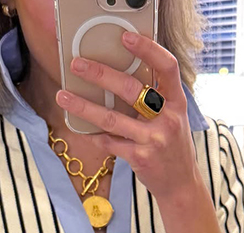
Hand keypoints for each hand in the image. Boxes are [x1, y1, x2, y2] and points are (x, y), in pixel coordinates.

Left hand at [55, 31, 200, 202]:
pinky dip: (96, 136)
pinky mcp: (140, 158)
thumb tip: (122, 79)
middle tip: (78, 65)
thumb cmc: (172, 148)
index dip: (148, 49)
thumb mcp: (173, 119)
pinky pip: (110, 142)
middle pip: (131, 89)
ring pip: (112, 118)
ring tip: (63, 97)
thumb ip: (157, 100)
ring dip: (84, 107)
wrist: (180, 184)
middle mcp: (167, 119)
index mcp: (177, 103)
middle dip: (101, 75)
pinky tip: (85, 131)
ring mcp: (153, 139)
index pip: (167, 67)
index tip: (126, 37)